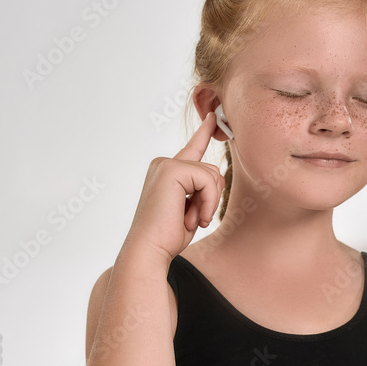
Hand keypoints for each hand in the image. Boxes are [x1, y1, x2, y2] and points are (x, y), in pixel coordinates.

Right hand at [122, 112, 226, 262]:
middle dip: (211, 197)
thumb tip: (216, 172)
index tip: (215, 116)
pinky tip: (192, 217)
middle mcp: (164, 163)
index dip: (205, 131)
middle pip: (213, 169)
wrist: (149, 249)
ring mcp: (166, 164)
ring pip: (213, 174)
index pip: (193, 148)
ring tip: (190, 219)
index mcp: (168, 172)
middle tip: (193, 218)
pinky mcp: (171, 170)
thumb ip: (201, 188)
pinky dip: (208, 202)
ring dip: (209, 202)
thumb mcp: (191, 208)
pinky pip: (208, 180)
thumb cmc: (168, 235)